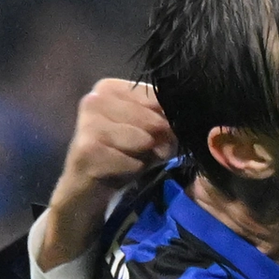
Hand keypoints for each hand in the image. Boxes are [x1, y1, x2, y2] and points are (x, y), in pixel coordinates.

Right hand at [40, 79, 175, 269]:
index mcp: (110, 88)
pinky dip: (133, 170)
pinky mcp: (85, 151)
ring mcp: (86, 124)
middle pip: (152, 119)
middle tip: (151, 153)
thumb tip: (193, 114)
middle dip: (159, 140)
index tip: (164, 135)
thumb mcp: (150, 133)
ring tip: (136, 161)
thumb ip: (167, 118)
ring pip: (141, 139)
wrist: (89, 190)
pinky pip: (129, 161)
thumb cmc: (124, 155)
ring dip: (145, 156)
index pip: (157, 96)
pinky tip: (122, 172)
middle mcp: (94, 100)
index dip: (169, 119)